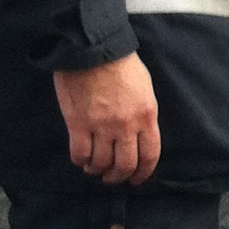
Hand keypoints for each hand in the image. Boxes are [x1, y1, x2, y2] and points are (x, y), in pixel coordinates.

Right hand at [55, 54, 159, 185]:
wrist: (94, 49)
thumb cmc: (121, 64)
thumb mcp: (145, 88)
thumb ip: (143, 113)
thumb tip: (138, 133)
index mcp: (147, 116)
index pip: (150, 155)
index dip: (143, 173)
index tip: (136, 180)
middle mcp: (126, 125)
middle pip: (125, 165)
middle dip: (119, 176)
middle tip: (112, 177)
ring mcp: (101, 126)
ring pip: (101, 163)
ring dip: (97, 170)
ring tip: (94, 168)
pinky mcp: (78, 124)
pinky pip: (80, 154)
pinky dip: (80, 161)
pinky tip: (81, 159)